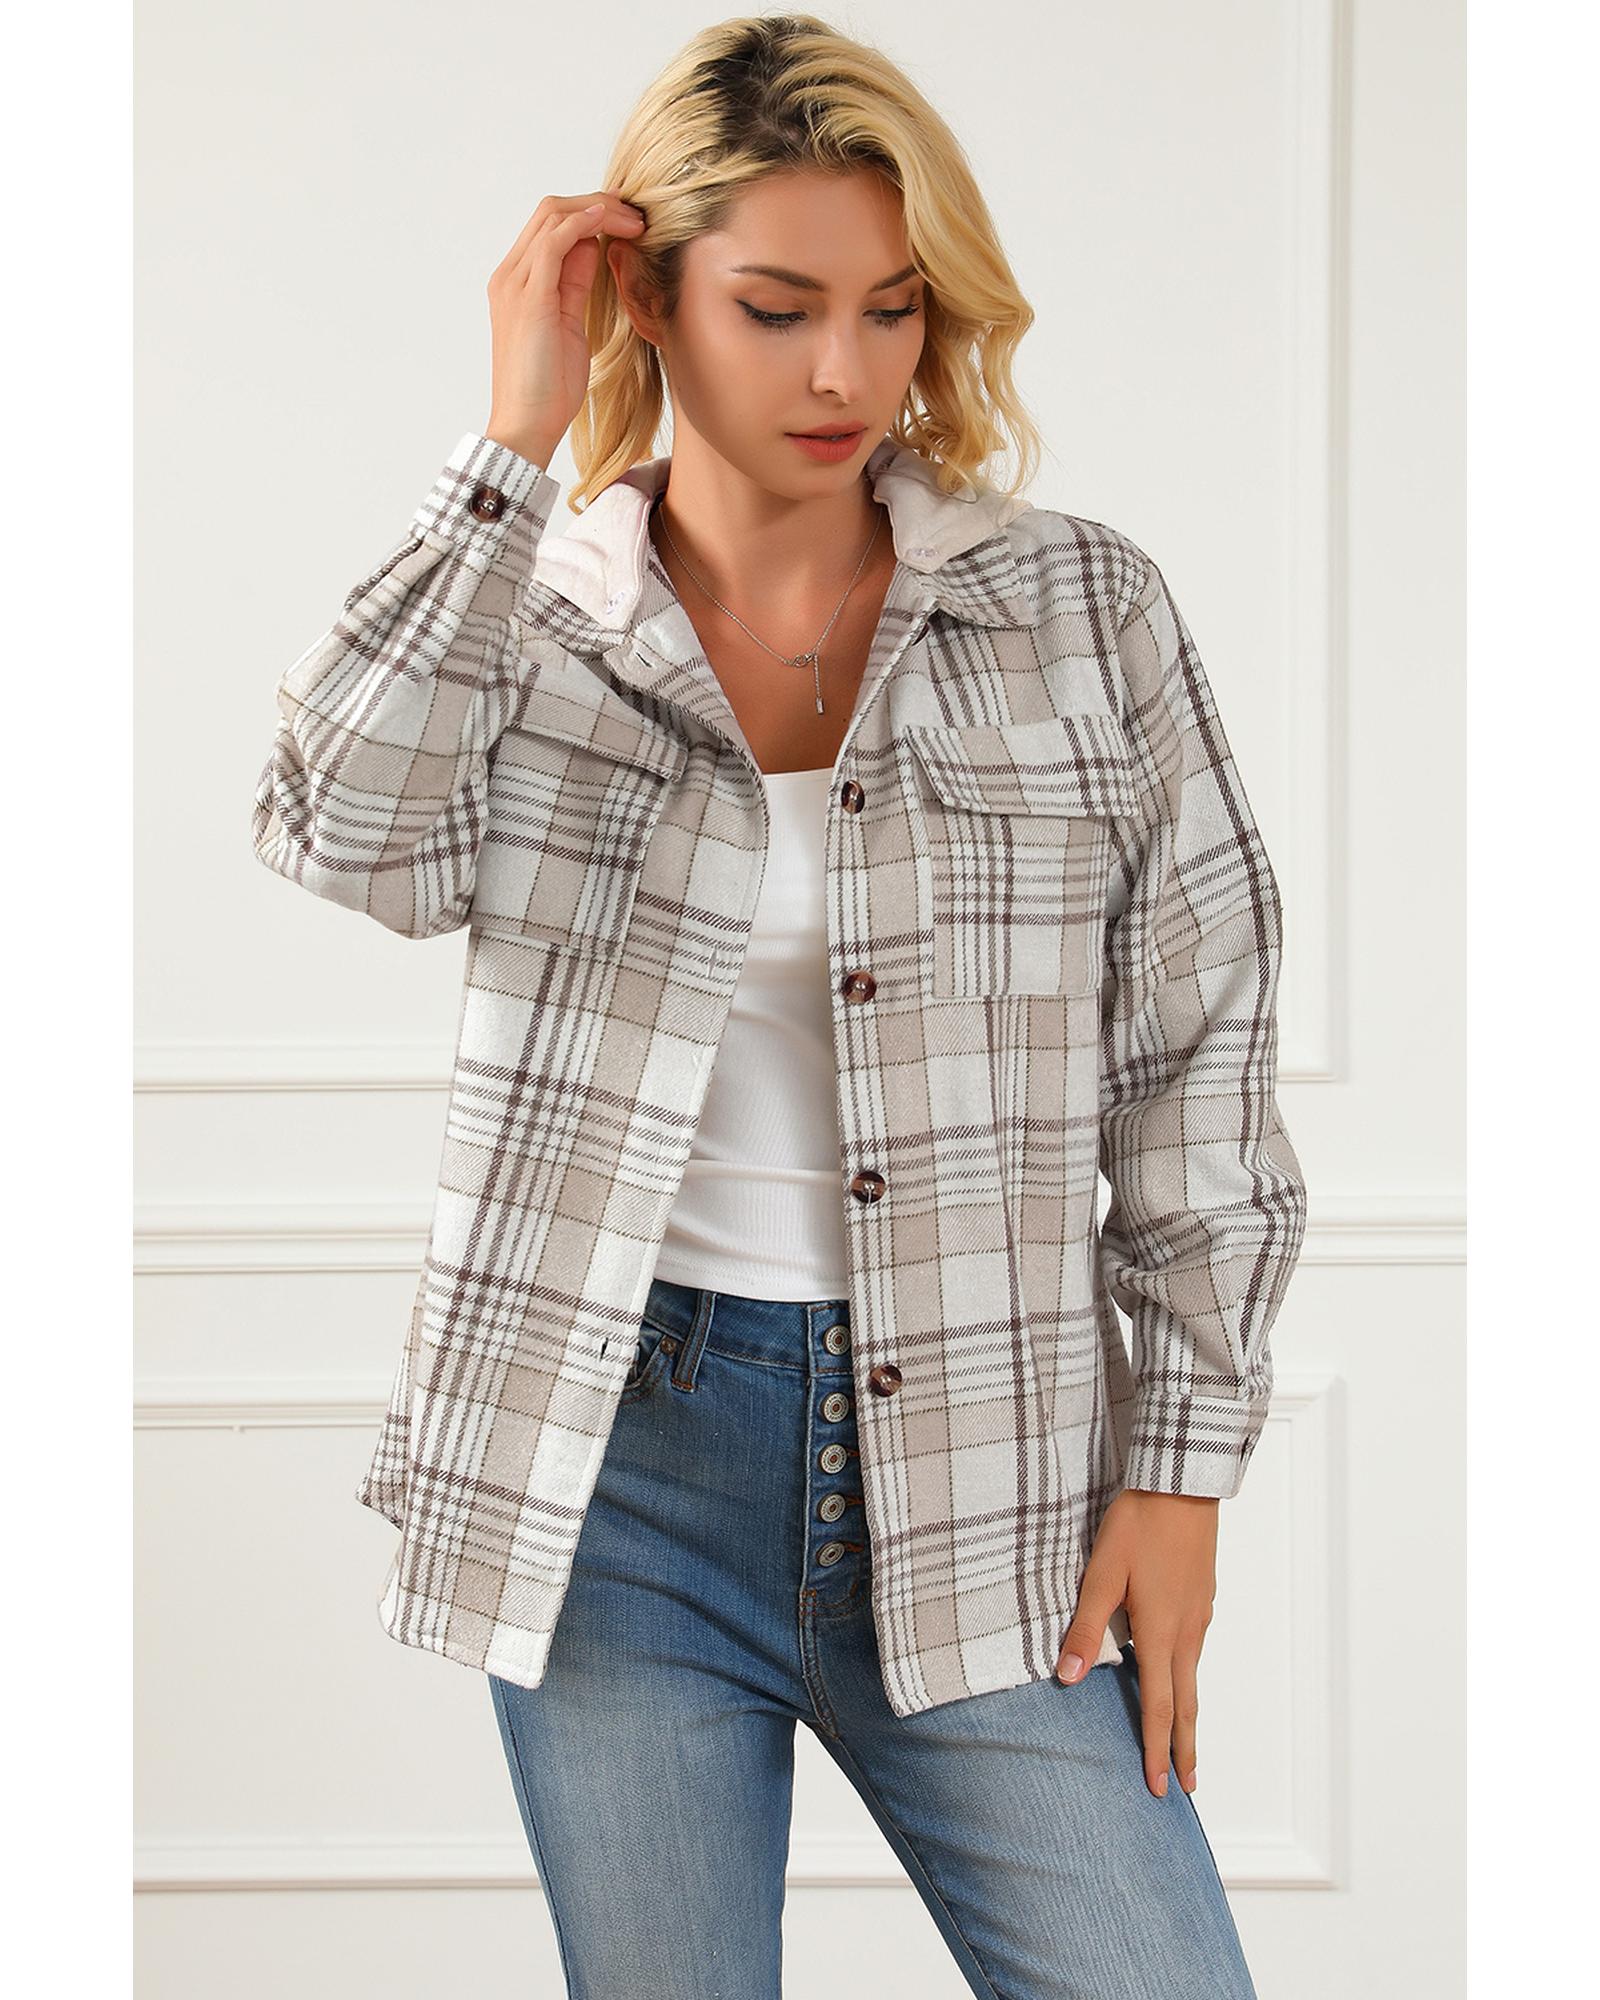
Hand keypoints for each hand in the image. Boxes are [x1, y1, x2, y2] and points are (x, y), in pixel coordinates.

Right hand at [484, 190, 645, 463]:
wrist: (526, 426)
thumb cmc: (548, 388)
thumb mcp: (570, 325)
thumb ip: (576, 286)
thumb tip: (596, 250)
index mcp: (518, 283)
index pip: (552, 225)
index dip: (593, 215)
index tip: (632, 225)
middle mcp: (511, 276)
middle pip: (552, 211)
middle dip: (599, 205)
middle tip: (640, 216)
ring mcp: (515, 284)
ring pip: (554, 216)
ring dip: (599, 211)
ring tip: (636, 220)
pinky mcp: (529, 297)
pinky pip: (554, 241)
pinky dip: (584, 224)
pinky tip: (611, 224)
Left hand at [1053, 1488, 1218, 1798]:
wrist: (1182, 1485)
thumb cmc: (1139, 1525)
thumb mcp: (1102, 1574)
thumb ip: (1085, 1628)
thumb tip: (1066, 1678)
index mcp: (1162, 1633)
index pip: (1159, 1707)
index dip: (1156, 1749)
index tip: (1160, 1787)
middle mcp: (1187, 1632)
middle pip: (1186, 1704)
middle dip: (1184, 1748)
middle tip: (1187, 1787)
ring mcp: (1199, 1615)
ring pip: (1192, 1677)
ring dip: (1186, 1715)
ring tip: (1182, 1742)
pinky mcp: (1202, 1598)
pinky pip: (1194, 1650)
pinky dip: (1187, 1678)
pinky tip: (1176, 1676)